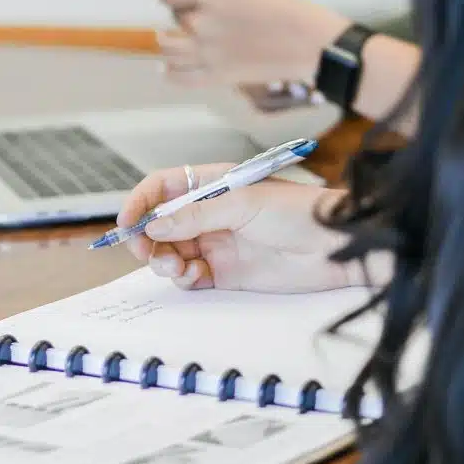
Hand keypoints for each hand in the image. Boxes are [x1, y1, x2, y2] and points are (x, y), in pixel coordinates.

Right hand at [117, 163, 351, 292]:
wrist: (337, 249)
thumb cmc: (299, 212)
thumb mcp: (242, 204)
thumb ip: (195, 216)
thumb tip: (154, 225)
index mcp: (212, 185)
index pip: (163, 188)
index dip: (140, 202)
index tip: (126, 222)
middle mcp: (209, 214)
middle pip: (159, 224)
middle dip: (146, 238)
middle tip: (144, 251)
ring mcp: (215, 243)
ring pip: (170, 252)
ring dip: (163, 260)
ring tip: (174, 266)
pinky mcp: (224, 273)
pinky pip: (189, 276)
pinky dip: (182, 278)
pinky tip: (192, 276)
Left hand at [156, 0, 350, 86]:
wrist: (309, 42)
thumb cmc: (283, 5)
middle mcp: (201, 25)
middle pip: (172, 20)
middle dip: (179, 16)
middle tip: (194, 16)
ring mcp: (206, 54)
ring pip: (168, 51)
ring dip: (168, 44)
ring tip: (176, 41)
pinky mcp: (215, 77)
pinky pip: (180, 78)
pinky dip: (170, 73)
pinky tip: (170, 68)